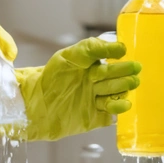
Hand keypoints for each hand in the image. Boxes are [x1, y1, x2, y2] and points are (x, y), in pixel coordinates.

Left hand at [0, 36, 140, 140]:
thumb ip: (92, 48)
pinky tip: (121, 104)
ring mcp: (94, 99)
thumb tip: (118, 45)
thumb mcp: (68, 57)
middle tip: (134, 70)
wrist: (29, 108)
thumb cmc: (45, 79)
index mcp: (87, 63)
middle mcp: (93, 80)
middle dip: (124, 72)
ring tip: (130, 85)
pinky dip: (118, 109)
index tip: (123, 51)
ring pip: (115, 93)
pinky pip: (111, 113)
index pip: (108, 57)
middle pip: (114, 75)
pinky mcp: (94, 117)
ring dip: (123, 89)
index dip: (116, 55)